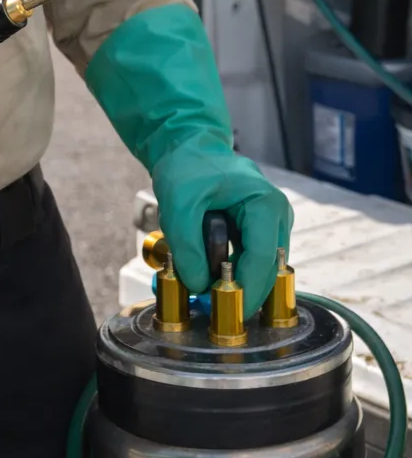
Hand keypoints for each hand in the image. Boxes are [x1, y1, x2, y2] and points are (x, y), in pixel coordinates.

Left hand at [152, 131, 292, 307]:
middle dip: (243, 289)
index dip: (248, 289)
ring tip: (204, 280)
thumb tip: (199, 285)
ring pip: (262, 267)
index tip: (229, 311)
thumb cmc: (187, 166)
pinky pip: (252, 259)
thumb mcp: (178, 205)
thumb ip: (187, 247)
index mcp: (265, 204)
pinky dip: (233, 269)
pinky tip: (209, 269)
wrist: (187, 147)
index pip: (263, 259)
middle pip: (268, 268)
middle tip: (213, 306)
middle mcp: (278, 214)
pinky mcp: (261, 230)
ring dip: (236, 279)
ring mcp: (273, 223)